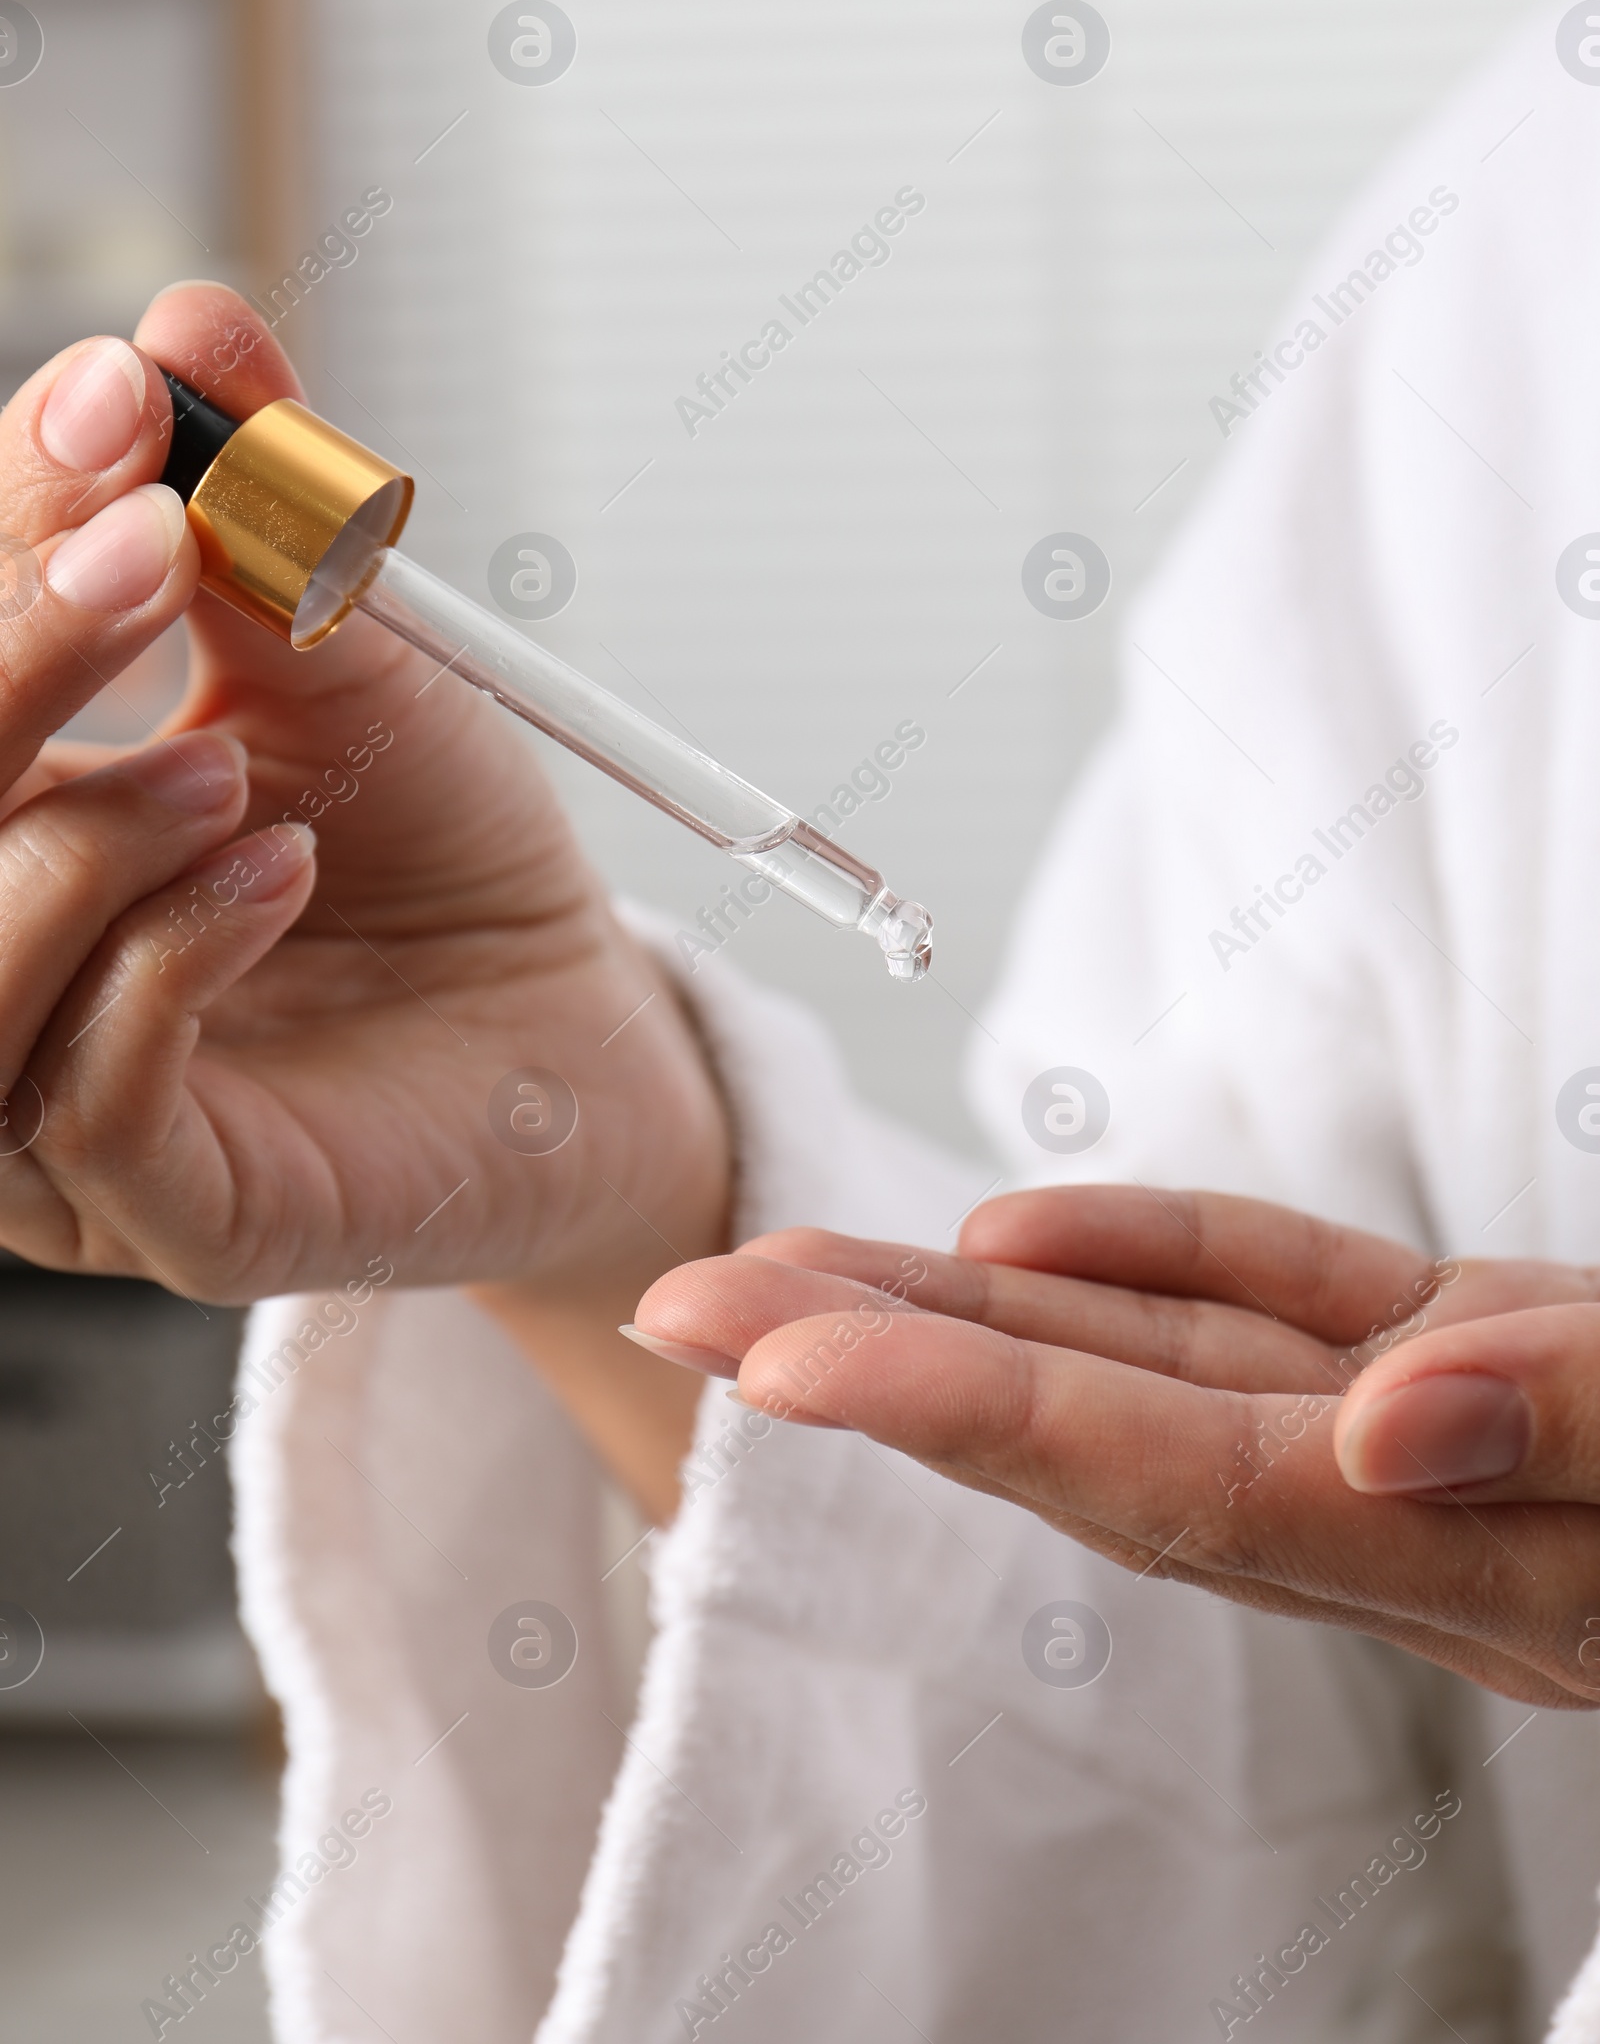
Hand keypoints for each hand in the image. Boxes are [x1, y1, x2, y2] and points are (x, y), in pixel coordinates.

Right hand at [0, 287, 729, 1364]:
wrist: (577, 1029)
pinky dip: (167, 959)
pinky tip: (276, 872)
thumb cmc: (442, 849)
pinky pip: (78, 1097)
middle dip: (8, 656)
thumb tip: (192, 315)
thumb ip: (264, 517)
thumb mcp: (355, 662)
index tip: (124, 404)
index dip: (4, 525)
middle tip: (145, 547)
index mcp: (5, 809)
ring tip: (236, 767)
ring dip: (80, 836)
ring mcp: (48, 1106)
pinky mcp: (156, 1209)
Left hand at [630, 1189, 1599, 1704]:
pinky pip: (1283, 1317)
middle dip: (882, 1367)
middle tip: (687, 1300)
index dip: (956, 1412)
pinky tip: (1032, 1234)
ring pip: (1155, 1371)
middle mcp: (1414, 1511)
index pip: (1162, 1478)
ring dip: (967, 1316)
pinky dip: (1159, 1264)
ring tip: (791, 1268)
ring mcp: (1428, 1439)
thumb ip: (1589, 1427)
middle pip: (1099, 1438)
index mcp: (1477, 1556)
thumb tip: (1389, 1420)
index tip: (768, 1364)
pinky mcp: (1474, 1367)